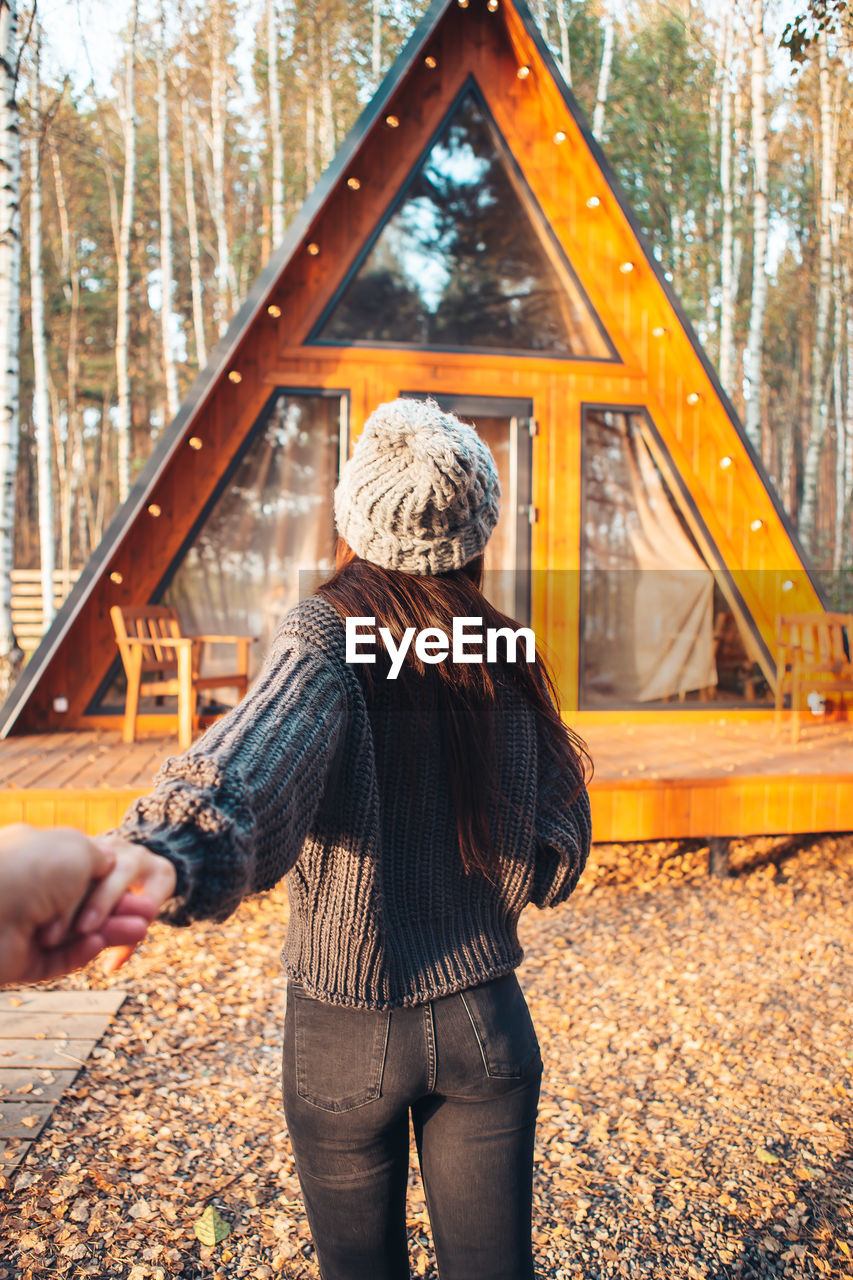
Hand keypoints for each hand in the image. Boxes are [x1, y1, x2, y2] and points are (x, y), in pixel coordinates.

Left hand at [0, 825, 155, 984]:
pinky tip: (100, 945)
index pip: (84, 872)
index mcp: (40, 858)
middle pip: (86, 904)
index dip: (113, 882)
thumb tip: (110, 864)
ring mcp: (27, 927)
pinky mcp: (24, 961)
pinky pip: (60, 959)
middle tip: (145, 916)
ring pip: (77, 934)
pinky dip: (82, 952)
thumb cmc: (33, 870)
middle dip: (118, 909)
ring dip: (110, 931)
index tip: (139, 886)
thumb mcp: (78, 849)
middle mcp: (32, 891)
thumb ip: (100, 857)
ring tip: (140, 931)